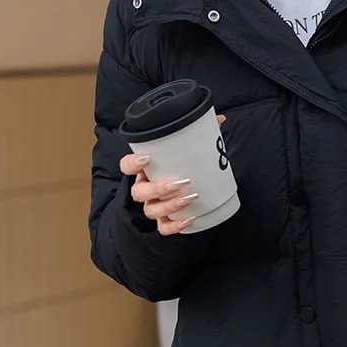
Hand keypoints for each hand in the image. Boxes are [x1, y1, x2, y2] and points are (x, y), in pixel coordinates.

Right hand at [118, 114, 225, 235]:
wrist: (188, 190)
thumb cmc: (182, 166)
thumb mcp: (188, 151)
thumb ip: (200, 134)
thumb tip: (220, 119)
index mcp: (144, 170)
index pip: (126, 166)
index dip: (132, 163)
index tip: (147, 157)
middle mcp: (144, 189)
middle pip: (139, 192)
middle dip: (158, 188)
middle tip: (180, 181)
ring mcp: (152, 206)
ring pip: (151, 210)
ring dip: (169, 206)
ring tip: (189, 198)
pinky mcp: (163, 221)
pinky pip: (163, 228)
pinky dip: (174, 226)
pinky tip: (190, 218)